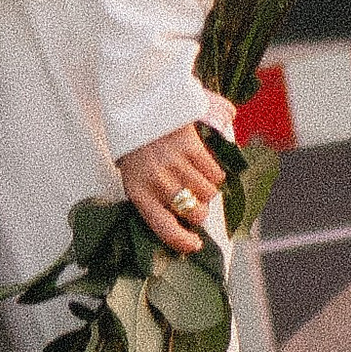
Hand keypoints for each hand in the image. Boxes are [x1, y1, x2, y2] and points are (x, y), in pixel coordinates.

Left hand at [119, 125, 226, 256]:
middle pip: (195, 213)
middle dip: (200, 211)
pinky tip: (205, 165)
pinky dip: (215, 173)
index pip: (165, 229)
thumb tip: (182, 223)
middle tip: (195, 201)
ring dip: (208, 191)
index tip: (195, 245)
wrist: (136, 107)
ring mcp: (175, 164)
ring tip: (198, 179)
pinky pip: (215, 172)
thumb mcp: (135, 177)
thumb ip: (154, 200)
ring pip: (209, 194)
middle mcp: (157, 182)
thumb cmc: (135, 148)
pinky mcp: (190, 146)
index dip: (183, 242)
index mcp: (139, 193)